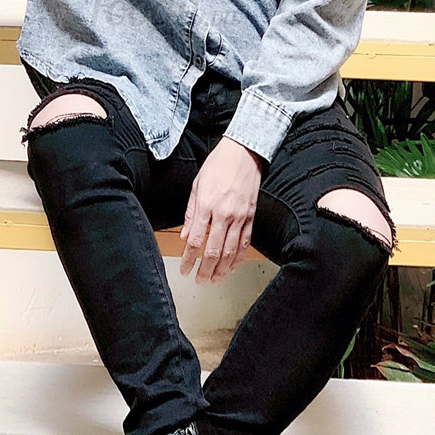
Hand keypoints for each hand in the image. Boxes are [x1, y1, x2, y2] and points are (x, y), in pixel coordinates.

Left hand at [179, 138, 264, 284]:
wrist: (243, 153)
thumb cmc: (218, 165)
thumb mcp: (197, 186)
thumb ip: (191, 213)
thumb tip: (186, 235)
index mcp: (207, 206)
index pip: (196, 241)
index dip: (189, 259)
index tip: (184, 269)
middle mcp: (223, 214)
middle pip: (213, 251)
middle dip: (205, 270)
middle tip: (199, 281)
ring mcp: (239, 217)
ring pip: (230, 251)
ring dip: (221, 269)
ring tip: (215, 280)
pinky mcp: (250, 217)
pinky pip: (245, 242)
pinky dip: (238, 257)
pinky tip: (232, 266)